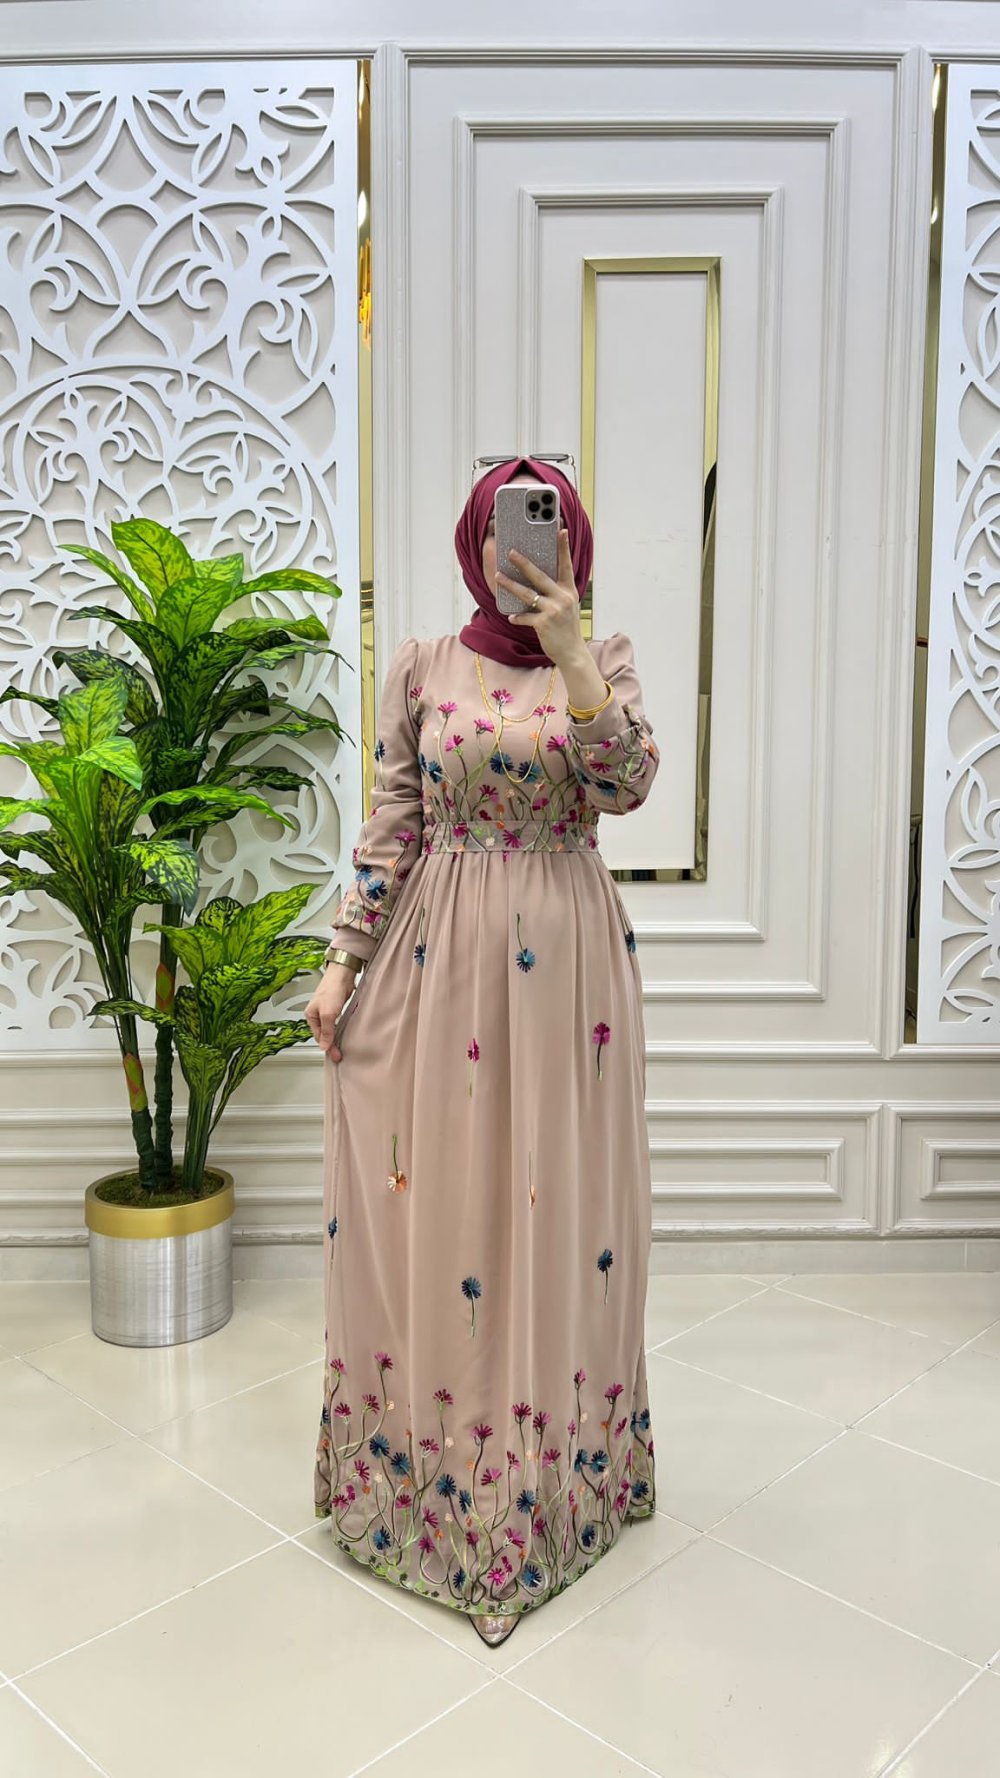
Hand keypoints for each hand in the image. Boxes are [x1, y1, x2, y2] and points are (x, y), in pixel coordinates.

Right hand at [305, 964, 358, 1060]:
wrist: (343, 975)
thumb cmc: (331, 989)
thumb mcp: (328, 1014)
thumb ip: (327, 1031)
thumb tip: (324, 1046)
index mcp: (311, 1016)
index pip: (318, 1037)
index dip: (327, 1047)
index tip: (335, 1055)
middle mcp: (318, 1014)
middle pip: (324, 1034)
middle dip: (331, 1045)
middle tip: (339, 1055)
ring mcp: (327, 1011)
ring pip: (331, 1029)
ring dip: (336, 1038)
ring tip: (342, 1048)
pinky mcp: (337, 1008)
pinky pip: (338, 1023)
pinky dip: (341, 1030)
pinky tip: (346, 1033)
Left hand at [497, 527, 584, 666]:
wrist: (572, 651)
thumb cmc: (566, 627)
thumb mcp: (567, 605)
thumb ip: (556, 592)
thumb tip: (536, 579)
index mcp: (569, 590)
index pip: (566, 565)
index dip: (563, 548)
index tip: (560, 531)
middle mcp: (562, 598)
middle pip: (540, 576)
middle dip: (524, 563)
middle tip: (511, 552)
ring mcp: (553, 610)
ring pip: (528, 594)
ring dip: (511, 585)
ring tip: (498, 576)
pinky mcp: (543, 623)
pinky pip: (525, 616)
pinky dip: (517, 617)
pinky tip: (511, 616)